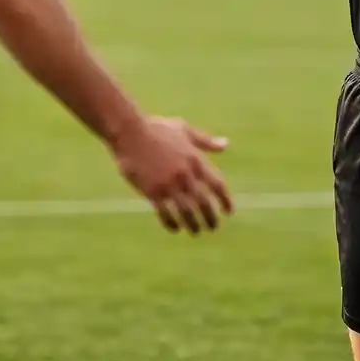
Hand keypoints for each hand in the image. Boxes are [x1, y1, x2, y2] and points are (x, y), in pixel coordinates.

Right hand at [111, 115, 232, 233]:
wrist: (130, 132)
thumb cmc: (157, 129)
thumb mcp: (185, 130)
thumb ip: (206, 141)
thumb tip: (225, 144)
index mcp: (195, 159)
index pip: (217, 184)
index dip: (225, 200)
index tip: (229, 212)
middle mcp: (185, 174)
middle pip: (203, 202)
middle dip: (211, 218)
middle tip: (213, 228)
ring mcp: (168, 184)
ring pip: (186, 212)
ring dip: (193, 225)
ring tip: (195, 231)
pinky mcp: (152, 191)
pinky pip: (165, 214)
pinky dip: (172, 223)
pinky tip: (175, 228)